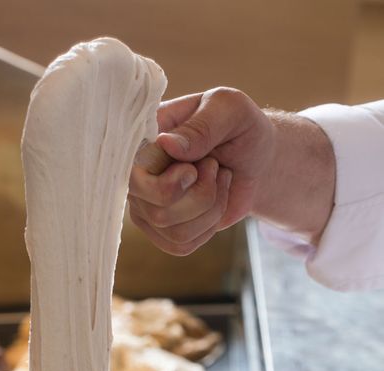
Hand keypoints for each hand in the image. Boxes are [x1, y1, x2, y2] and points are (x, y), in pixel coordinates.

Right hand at [128, 88, 274, 254]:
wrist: (256, 158)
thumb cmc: (239, 127)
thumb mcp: (229, 109)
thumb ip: (201, 125)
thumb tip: (166, 144)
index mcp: (143, 141)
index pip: (130, 176)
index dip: (166, 184)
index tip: (192, 168)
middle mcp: (138, 177)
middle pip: (156, 211)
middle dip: (200, 195)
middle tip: (213, 166)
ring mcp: (148, 207)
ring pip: (174, 231)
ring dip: (210, 207)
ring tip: (218, 179)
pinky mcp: (165, 231)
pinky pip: (182, 244)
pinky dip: (210, 225)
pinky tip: (216, 201)